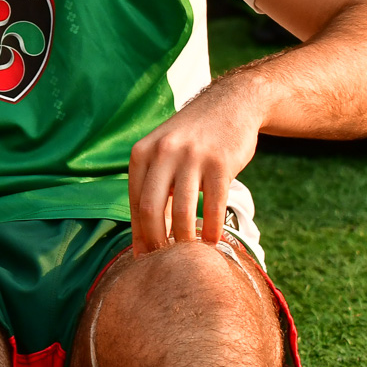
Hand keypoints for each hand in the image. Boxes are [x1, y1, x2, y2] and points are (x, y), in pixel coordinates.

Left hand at [127, 84, 261, 255]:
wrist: (231, 103)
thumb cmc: (193, 136)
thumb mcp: (163, 150)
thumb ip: (152, 181)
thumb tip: (144, 229)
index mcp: (142, 153)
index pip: (134, 201)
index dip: (138, 233)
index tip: (143, 257)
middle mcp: (163, 153)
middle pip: (150, 209)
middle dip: (155, 241)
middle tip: (163, 263)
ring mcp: (192, 157)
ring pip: (181, 210)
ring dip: (184, 239)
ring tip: (187, 256)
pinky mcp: (220, 163)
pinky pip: (213, 204)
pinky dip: (211, 228)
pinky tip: (212, 242)